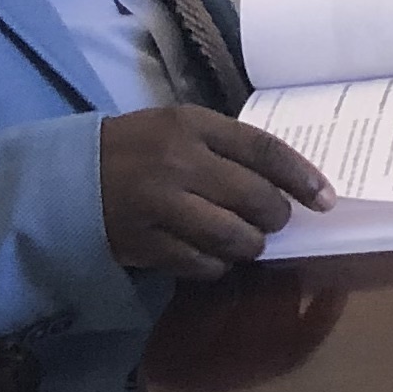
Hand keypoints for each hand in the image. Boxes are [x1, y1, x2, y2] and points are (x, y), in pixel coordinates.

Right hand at [100, 106, 330, 278]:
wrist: (66, 178)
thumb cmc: (137, 149)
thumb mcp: (179, 128)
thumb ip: (229, 148)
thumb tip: (291, 181)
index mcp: (192, 126)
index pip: (264, 149)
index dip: (302, 176)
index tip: (326, 199)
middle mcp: (178, 163)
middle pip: (255, 197)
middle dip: (276, 217)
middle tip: (275, 221)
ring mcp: (159, 205)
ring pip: (233, 237)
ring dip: (250, 245)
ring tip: (246, 241)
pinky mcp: (143, 243)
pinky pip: (201, 264)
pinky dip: (217, 265)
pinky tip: (213, 256)